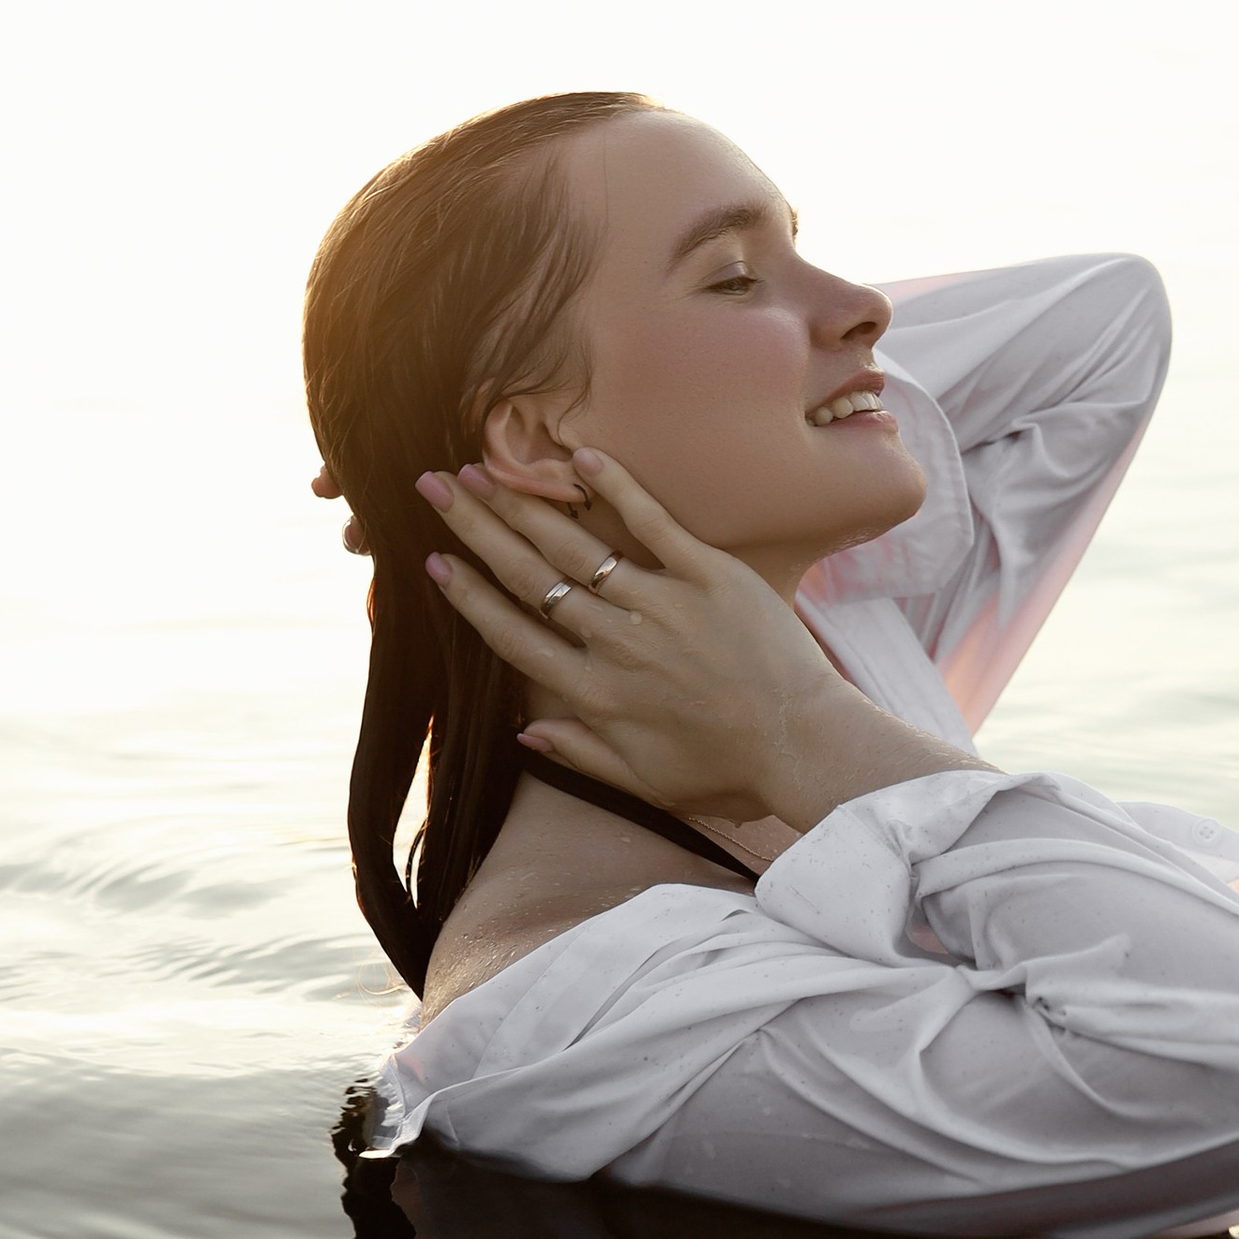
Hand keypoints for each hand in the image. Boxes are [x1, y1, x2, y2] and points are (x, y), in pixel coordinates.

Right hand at [418, 446, 981, 830]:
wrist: (805, 744)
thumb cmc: (729, 768)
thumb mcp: (647, 781)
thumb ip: (581, 752)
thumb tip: (523, 730)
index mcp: (595, 695)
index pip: (513, 635)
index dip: (469, 596)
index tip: (433, 562)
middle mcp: (616, 644)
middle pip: (529, 577)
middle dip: (475, 528)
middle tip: (434, 487)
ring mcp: (662, 605)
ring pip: (575, 548)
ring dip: (523, 505)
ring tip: (482, 469)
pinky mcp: (710, 577)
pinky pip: (654, 524)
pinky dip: (618, 489)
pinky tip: (581, 457)